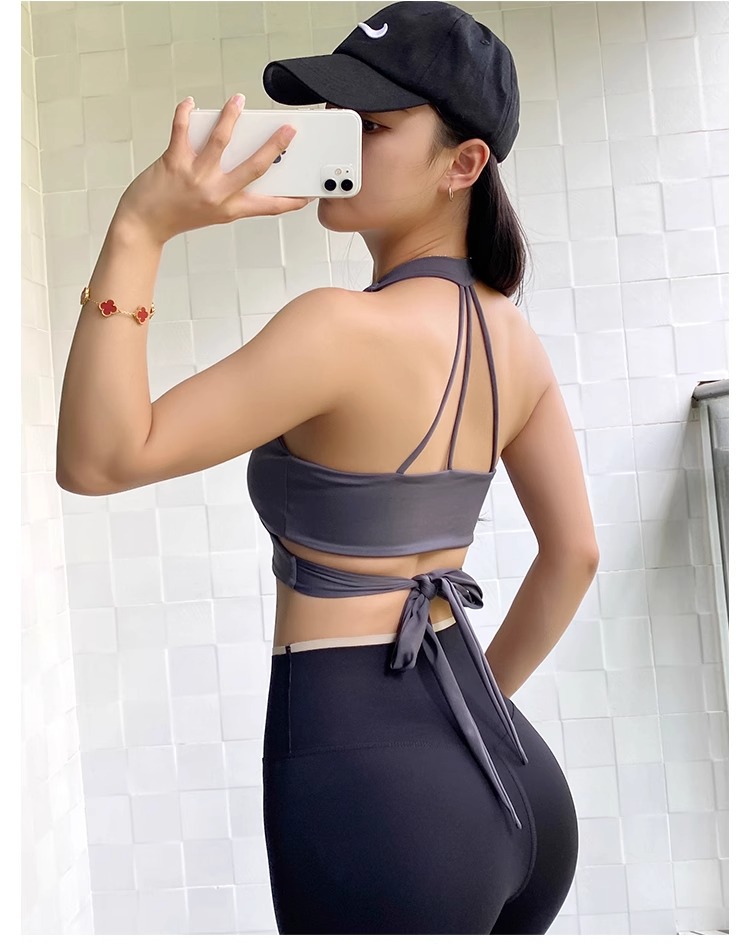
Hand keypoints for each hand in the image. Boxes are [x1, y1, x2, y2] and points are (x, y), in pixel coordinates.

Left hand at [114, 95, 311, 243]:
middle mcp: (216, 194)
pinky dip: (186, 113)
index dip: (291, 201)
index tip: (308, 194)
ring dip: (232, 116)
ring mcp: (196, 177)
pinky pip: (183, 130)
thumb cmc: (177, 216)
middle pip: (254, 167)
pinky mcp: (174, 162)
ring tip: (239, 101)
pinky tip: (190, 103)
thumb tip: (241, 156)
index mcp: (229, 209)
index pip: (268, 206)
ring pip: (221, 141)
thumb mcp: (212, 212)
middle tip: (289, 129)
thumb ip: (229, 191)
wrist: (143, 224)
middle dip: (275, 146)